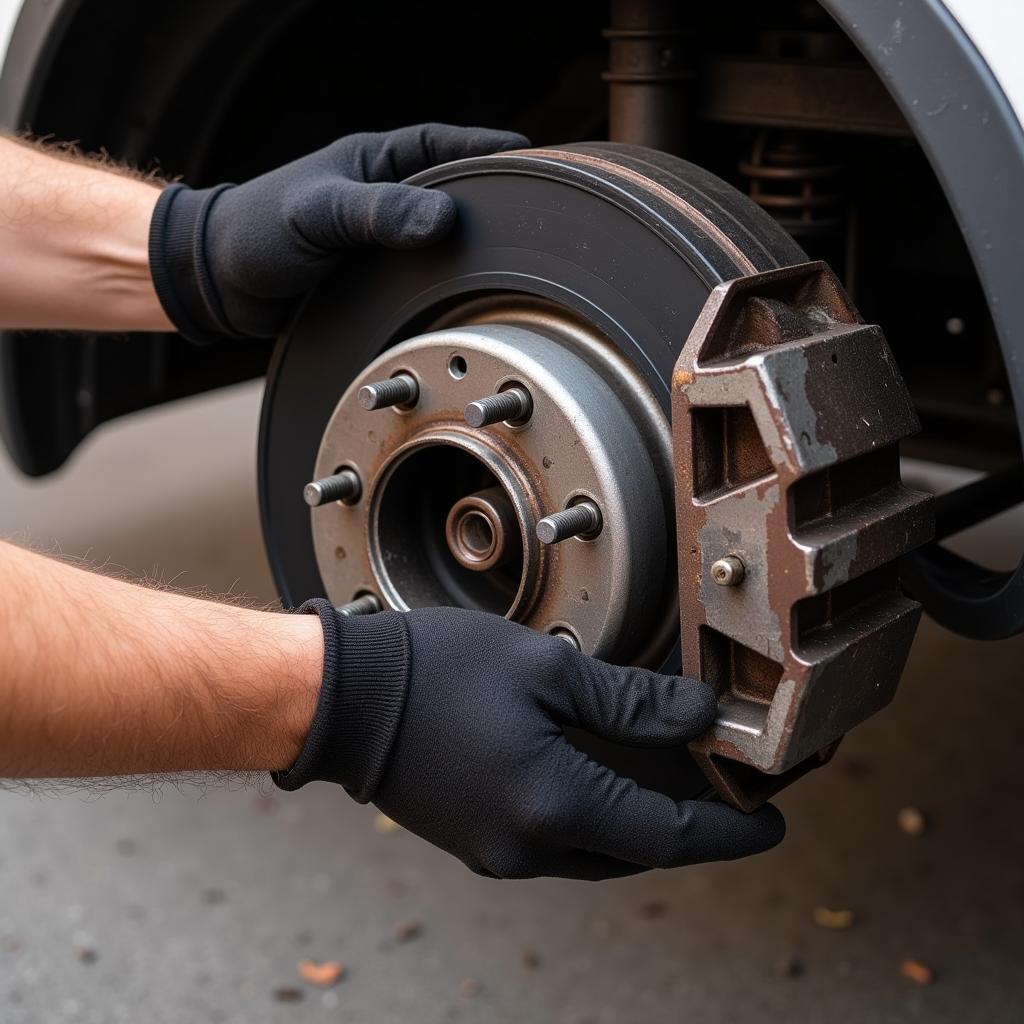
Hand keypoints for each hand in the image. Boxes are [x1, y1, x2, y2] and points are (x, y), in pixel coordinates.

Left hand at [148, 123, 528, 341]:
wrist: (219, 284)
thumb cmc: (255, 234)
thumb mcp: (319, 215)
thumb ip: (378, 214)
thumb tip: (442, 218)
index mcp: (374, 163)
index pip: (444, 146)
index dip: (489, 151)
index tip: (534, 158)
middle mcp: (382, 196)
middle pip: (453, 190)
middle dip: (492, 199)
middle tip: (537, 210)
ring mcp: (380, 235)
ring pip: (440, 235)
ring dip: (470, 244)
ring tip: (514, 254)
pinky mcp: (374, 273)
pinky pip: (421, 270)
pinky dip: (444, 277)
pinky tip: (465, 291)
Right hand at [275, 602, 784, 879]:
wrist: (343, 697)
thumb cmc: (433, 672)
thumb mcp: (547, 669)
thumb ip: (631, 701)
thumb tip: (697, 715)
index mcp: (552, 806)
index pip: (671, 835)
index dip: (731, 831)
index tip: (772, 820)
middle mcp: (527, 847)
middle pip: (639, 849)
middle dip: (693, 825)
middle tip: (733, 789)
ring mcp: (498, 851)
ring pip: (600, 848)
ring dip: (645, 820)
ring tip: (683, 778)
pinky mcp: (479, 839)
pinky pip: (560, 839)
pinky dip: (600, 815)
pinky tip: (615, 775)